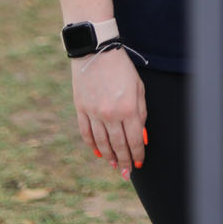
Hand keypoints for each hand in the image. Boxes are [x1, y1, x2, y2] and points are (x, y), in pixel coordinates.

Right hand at [72, 47, 146, 179]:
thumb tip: (141, 137)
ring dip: (109, 157)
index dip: (138, 154)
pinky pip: (86, 133)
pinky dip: (92, 145)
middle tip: (127, 173)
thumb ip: (141, 113)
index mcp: (128, 108)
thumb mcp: (138, 88)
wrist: (96, 51)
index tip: (139, 163)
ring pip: (102, 143)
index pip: (134, 140)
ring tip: (114, 166)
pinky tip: (98, 153)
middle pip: (119, 146)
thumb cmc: (122, 68)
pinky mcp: (81, 109)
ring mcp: (94, 113)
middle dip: (124, 161)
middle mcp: (111, 114)